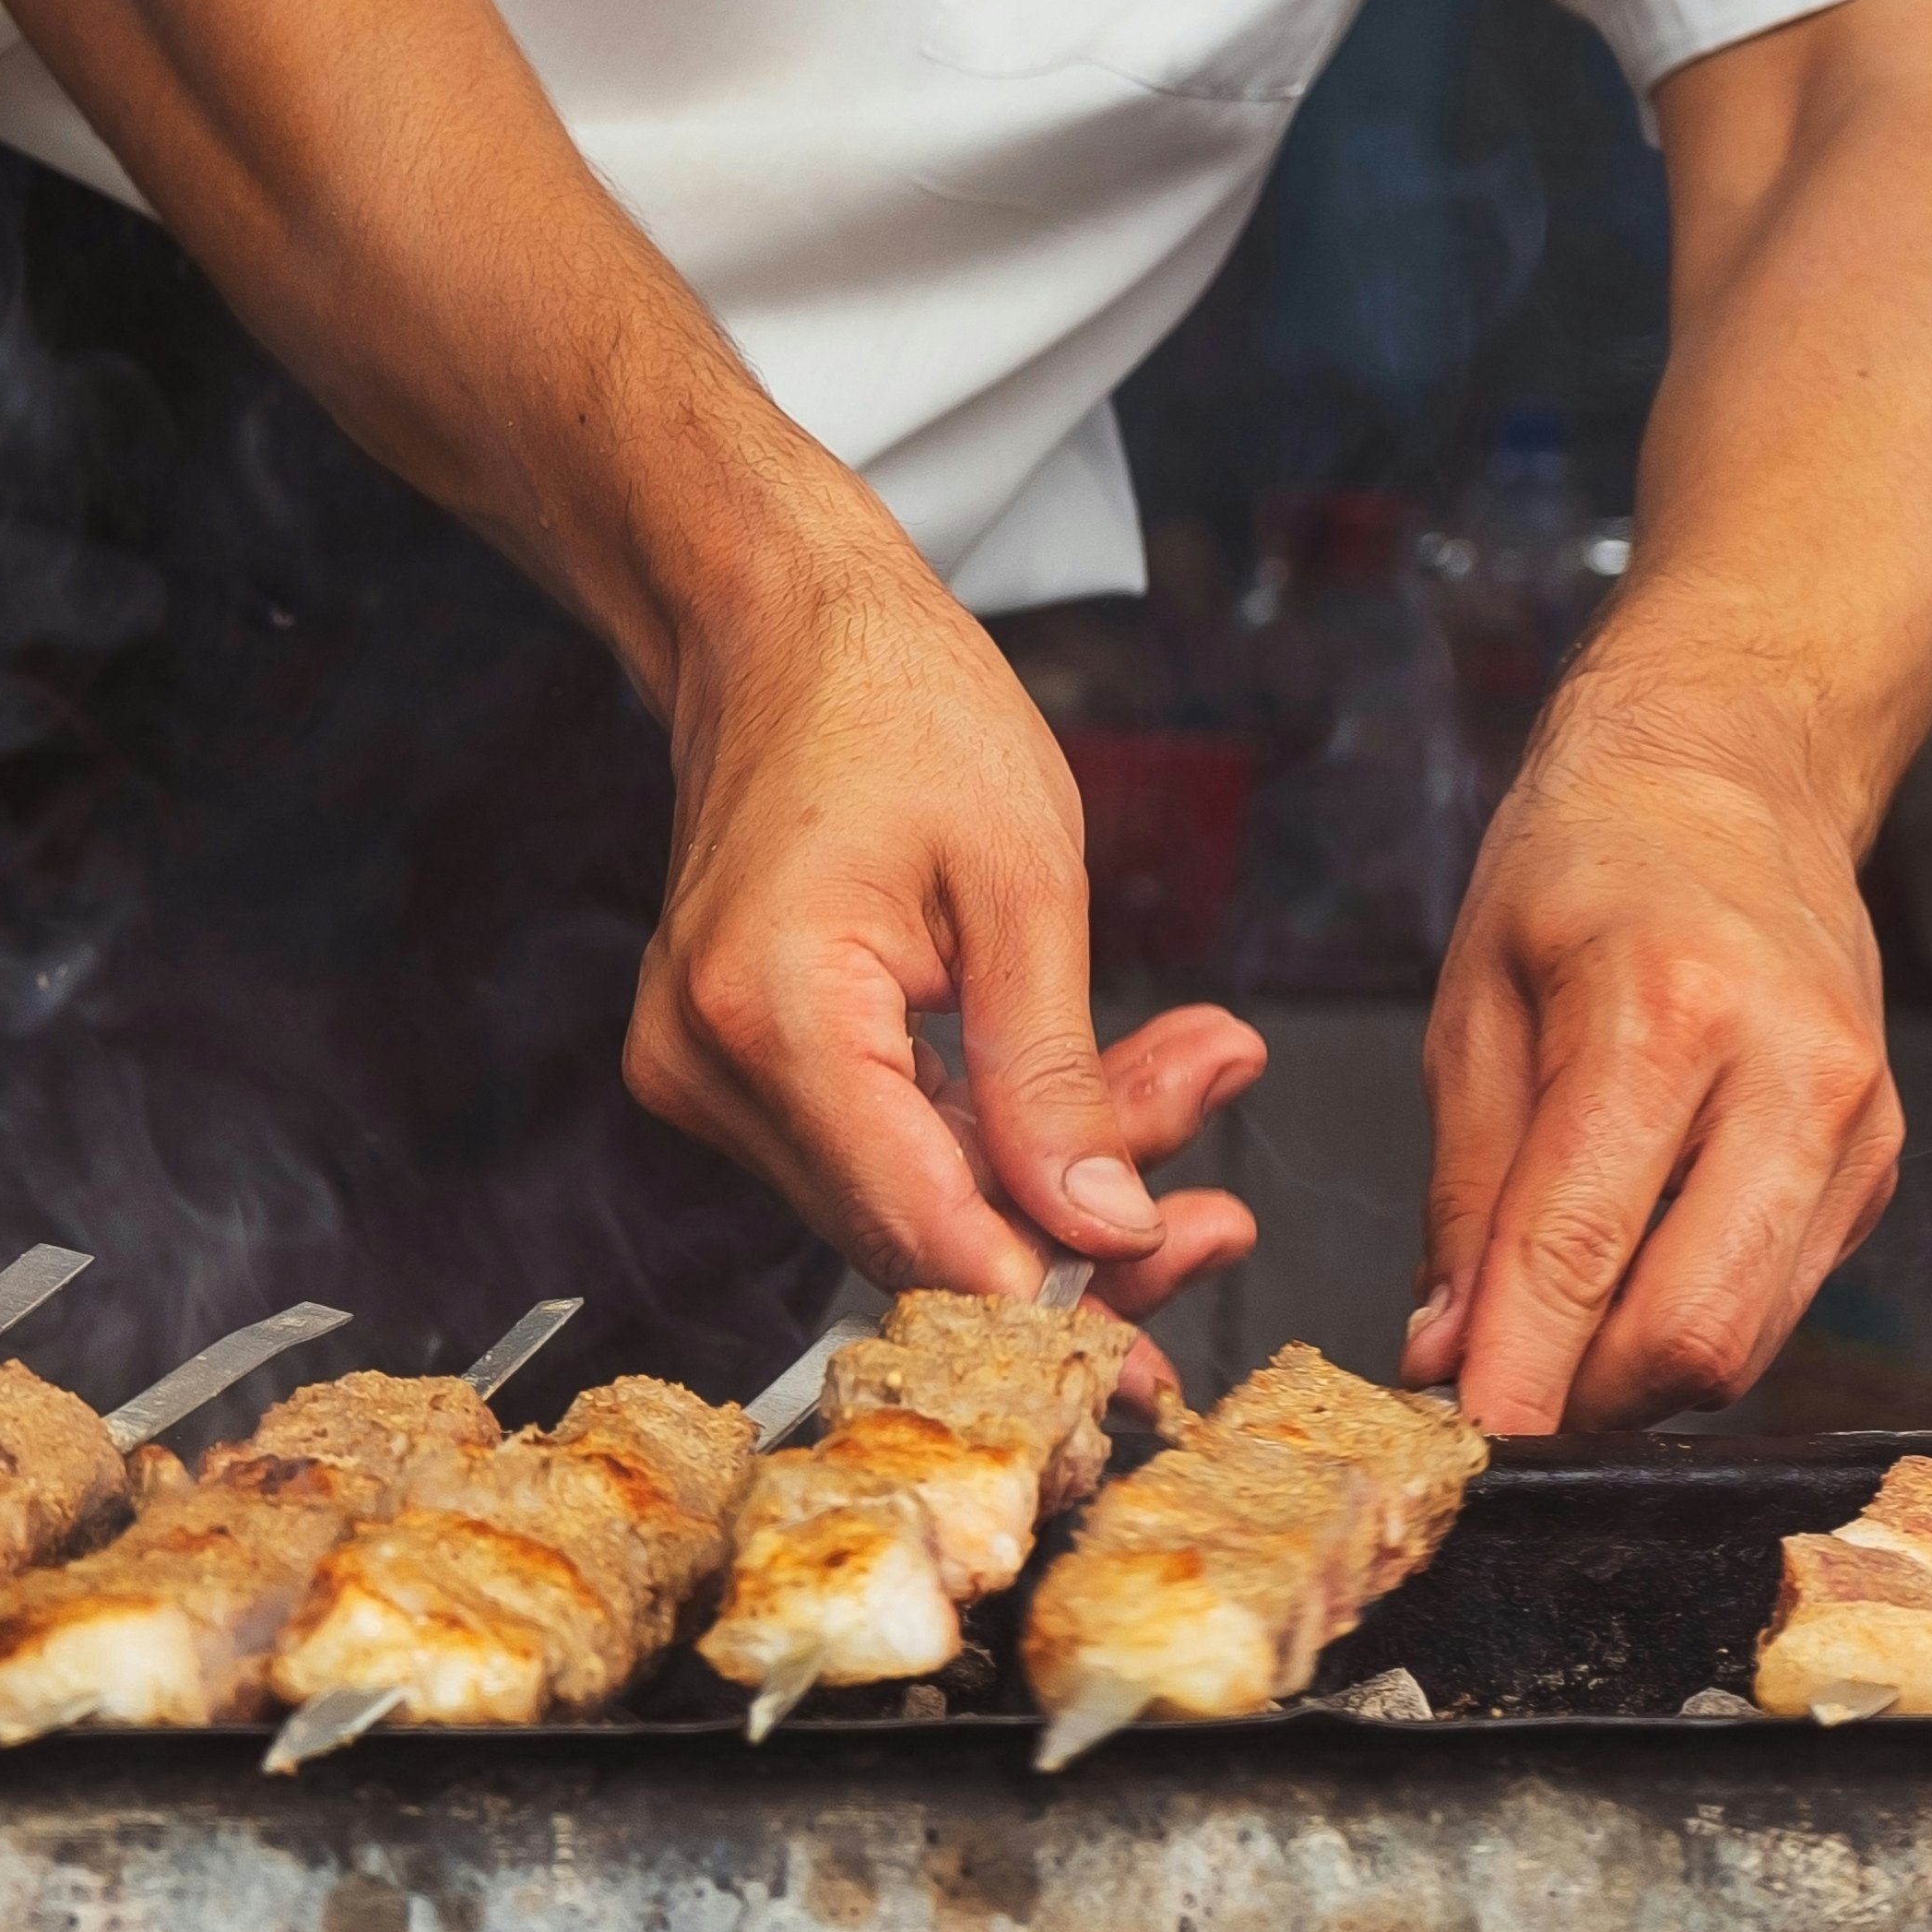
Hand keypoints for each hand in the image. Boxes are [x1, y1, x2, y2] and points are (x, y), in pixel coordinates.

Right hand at [623, 534, 1262, 1331]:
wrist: (781, 629)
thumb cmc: (897, 706)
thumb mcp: (1024, 881)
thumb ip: (1057, 1075)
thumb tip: (1105, 1230)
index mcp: (771, 1014)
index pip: (916, 1222)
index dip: (1049, 1285)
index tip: (1164, 1302)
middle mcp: (709, 1067)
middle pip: (914, 1229)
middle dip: (1081, 1221)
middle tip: (1224, 1205)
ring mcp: (707, 1075)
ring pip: (909, 1195)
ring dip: (1053, 1166)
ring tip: (1193, 1073)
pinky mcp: (735, 1071)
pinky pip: (881, 1147)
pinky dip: (993, 1130)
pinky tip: (1102, 1078)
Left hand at [1403, 677, 1900, 1430]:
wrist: (1730, 781)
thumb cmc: (1582, 870)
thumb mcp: (1472, 1006)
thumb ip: (1464, 1193)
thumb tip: (1447, 1350)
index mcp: (1666, 1014)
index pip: (1583, 1249)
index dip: (1519, 1373)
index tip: (1462, 1443)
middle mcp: (1788, 1075)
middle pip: (1693, 1330)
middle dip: (1581, 1398)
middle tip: (1491, 1394)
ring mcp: (1856, 1125)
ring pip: (1746, 1340)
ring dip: (1634, 1376)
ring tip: (1546, 1334)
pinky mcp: (1880, 1162)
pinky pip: (1779, 1299)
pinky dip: (1691, 1321)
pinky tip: (1627, 1277)